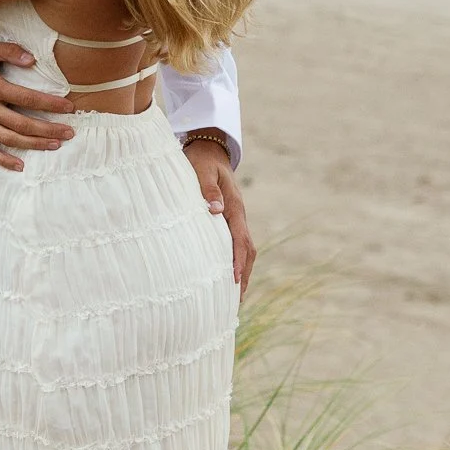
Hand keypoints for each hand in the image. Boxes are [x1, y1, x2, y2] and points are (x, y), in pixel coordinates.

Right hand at [0, 39, 74, 168]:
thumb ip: (8, 51)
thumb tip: (32, 60)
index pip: (28, 99)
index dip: (50, 105)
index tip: (69, 108)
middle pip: (23, 124)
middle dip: (49, 129)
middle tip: (70, 132)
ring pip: (10, 139)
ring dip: (34, 145)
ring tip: (54, 145)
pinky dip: (3, 160)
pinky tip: (20, 166)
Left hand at [186, 140, 256, 294]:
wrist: (209, 150)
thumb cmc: (201, 161)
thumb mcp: (201, 170)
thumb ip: (207, 189)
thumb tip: (215, 210)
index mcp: (234, 206)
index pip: (240, 240)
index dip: (238, 261)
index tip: (233, 280)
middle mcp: (238, 215)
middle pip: (248, 250)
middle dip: (243, 275)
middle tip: (236, 300)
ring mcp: (235, 218)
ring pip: (244, 249)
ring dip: (241, 271)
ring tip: (234, 296)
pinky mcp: (228, 219)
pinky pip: (236, 244)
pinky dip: (235, 261)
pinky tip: (225, 275)